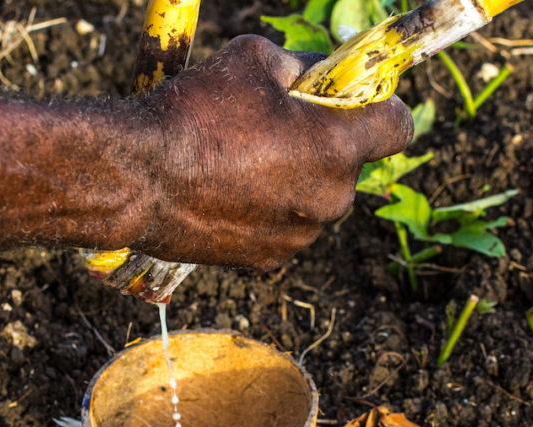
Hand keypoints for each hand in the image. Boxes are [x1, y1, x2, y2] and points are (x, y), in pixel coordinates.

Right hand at [128, 35, 413, 269]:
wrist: (134, 179)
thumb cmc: (193, 113)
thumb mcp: (253, 60)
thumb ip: (301, 67)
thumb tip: (317, 75)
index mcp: (335, 148)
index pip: (398, 126)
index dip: (380, 105)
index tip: (354, 97)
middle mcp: (329, 199)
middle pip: (352, 163)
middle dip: (326, 141)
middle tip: (278, 124)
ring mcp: (300, 236)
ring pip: (317, 197)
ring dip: (296, 177)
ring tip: (242, 159)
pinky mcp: (269, 260)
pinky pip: (286, 225)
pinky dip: (269, 208)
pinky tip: (228, 190)